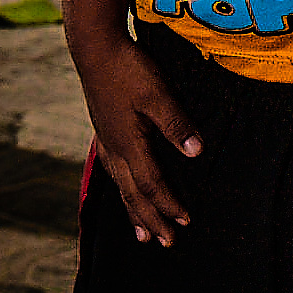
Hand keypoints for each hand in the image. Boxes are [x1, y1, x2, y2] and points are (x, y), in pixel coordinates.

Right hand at [74, 33, 202, 246]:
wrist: (95, 49)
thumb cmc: (128, 69)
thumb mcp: (157, 93)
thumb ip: (176, 124)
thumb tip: (196, 153)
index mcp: (129, 144)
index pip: (153, 184)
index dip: (170, 204)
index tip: (186, 221)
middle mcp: (115, 148)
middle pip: (134, 194)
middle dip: (151, 219)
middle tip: (166, 242)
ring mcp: (106, 139)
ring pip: (121, 185)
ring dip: (134, 211)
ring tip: (141, 233)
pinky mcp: (103, 129)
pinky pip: (113, 170)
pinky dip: (122, 187)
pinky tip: (123, 186)